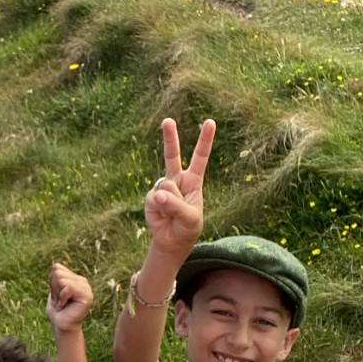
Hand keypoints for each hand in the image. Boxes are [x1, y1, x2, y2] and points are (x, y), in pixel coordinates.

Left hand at [46, 262, 92, 332]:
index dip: (51, 282)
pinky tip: (65, 306)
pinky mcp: (87, 295)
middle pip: (58, 272)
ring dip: (57, 295)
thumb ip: (56, 277)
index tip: (56, 295)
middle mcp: (82, 281)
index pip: (56, 267)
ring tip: (63, 304)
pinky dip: (62, 298)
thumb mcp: (54, 291)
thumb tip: (55, 265)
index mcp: (76, 278)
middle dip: (53, 288)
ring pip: (61, 280)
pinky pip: (67, 288)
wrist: (62, 327)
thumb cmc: (57, 312)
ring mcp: (86, 288)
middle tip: (60, 301)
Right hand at [144, 117, 214, 256]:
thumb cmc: (187, 227)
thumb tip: (159, 194)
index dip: (205, 140)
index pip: (200, 157)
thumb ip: (176, 204)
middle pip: (172, 155)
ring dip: (170, 202)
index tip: (210, 122)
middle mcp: (177, 179)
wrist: (172, 241)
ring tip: (172, 214)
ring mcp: (163, 187)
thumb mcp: (190, 217)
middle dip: (169, 137)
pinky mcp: (151, 198)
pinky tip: (163, 215)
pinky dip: (160, 209)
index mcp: (194, 180)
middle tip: (168, 121)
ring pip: (165, 185)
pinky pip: (155, 198)